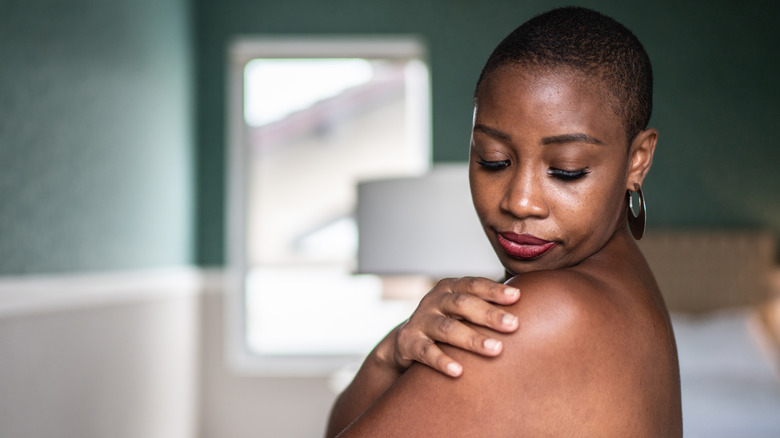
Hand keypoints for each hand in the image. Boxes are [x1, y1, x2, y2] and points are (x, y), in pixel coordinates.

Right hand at [392, 277, 520, 376]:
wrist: (405, 340)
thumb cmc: (447, 321)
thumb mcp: (463, 308)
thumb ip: (488, 302)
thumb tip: (534, 297)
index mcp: (450, 287)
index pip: (474, 284)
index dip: (494, 290)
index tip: (517, 297)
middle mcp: (434, 300)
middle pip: (462, 304)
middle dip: (489, 314)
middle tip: (513, 325)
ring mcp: (421, 321)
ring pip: (447, 328)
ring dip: (471, 339)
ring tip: (496, 350)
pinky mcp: (409, 343)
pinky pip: (426, 352)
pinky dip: (442, 361)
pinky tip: (458, 371)